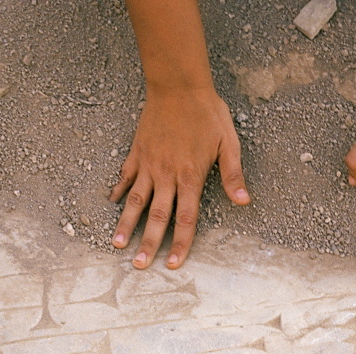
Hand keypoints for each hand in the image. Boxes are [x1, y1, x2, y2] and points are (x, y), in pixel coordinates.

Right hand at [109, 87, 250, 268]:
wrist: (178, 85)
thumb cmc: (207, 113)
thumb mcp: (229, 143)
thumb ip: (233, 175)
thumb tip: (243, 201)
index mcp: (190, 176)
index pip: (186, 219)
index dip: (181, 243)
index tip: (173, 264)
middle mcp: (166, 175)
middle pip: (156, 216)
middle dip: (148, 243)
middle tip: (139, 266)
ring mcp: (149, 164)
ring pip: (135, 201)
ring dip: (126, 224)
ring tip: (117, 244)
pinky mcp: (137, 152)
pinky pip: (125, 176)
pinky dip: (119, 192)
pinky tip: (112, 204)